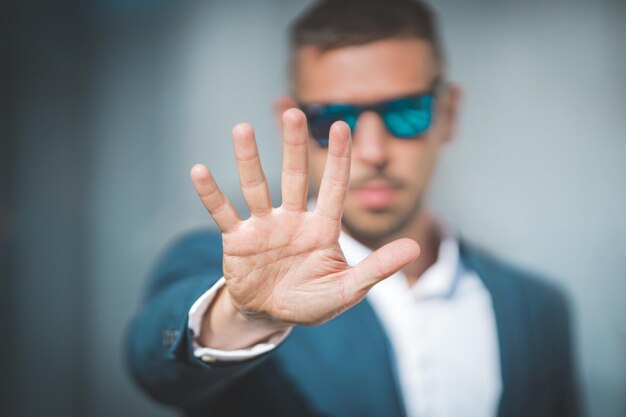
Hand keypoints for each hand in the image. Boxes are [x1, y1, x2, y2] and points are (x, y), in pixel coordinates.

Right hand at [190, 109, 418, 347]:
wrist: (272, 316)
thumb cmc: (312, 300)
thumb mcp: (348, 288)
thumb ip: (377, 268)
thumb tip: (415, 248)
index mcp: (322, 228)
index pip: (333, 187)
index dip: (339, 158)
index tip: (344, 126)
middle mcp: (292, 220)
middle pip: (294, 177)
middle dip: (294, 146)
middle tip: (294, 113)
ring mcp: (263, 227)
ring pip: (256, 187)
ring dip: (248, 159)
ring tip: (241, 128)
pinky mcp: (237, 240)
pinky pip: (223, 213)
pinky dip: (211, 194)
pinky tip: (199, 170)